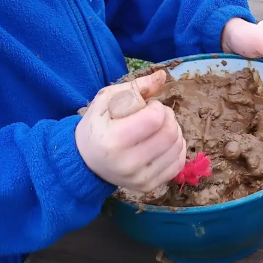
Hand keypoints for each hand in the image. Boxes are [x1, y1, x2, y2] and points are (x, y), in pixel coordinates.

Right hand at [75, 69, 186, 191]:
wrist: (85, 162)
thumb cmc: (96, 126)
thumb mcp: (107, 100)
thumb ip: (136, 87)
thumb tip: (162, 76)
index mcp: (114, 140)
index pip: (155, 118)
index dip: (156, 106)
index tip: (146, 106)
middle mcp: (127, 164)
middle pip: (170, 133)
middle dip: (168, 117)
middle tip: (155, 115)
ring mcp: (139, 179)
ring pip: (178, 147)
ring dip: (174, 130)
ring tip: (157, 128)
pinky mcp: (148, 186)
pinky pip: (178, 164)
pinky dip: (176, 148)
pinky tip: (163, 142)